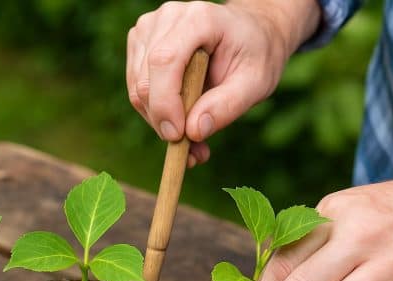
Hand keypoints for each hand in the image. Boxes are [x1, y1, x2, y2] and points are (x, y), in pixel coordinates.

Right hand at [126, 0, 320, 166]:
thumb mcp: (256, 83)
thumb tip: (194, 131)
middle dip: (165, 122)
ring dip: (161, 122)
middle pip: (146, 82)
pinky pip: (137, 91)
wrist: (251, 34)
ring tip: (192, 136)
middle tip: (194, 150)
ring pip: (138, 91)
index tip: (177, 136)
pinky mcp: (140, 45)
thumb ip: (226, 106)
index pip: (164, 61)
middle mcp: (166, 19)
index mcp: (198, 18)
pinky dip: (156, 113)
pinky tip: (180, 119)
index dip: (165, 103)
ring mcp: (148, 30)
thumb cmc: (255, 55)